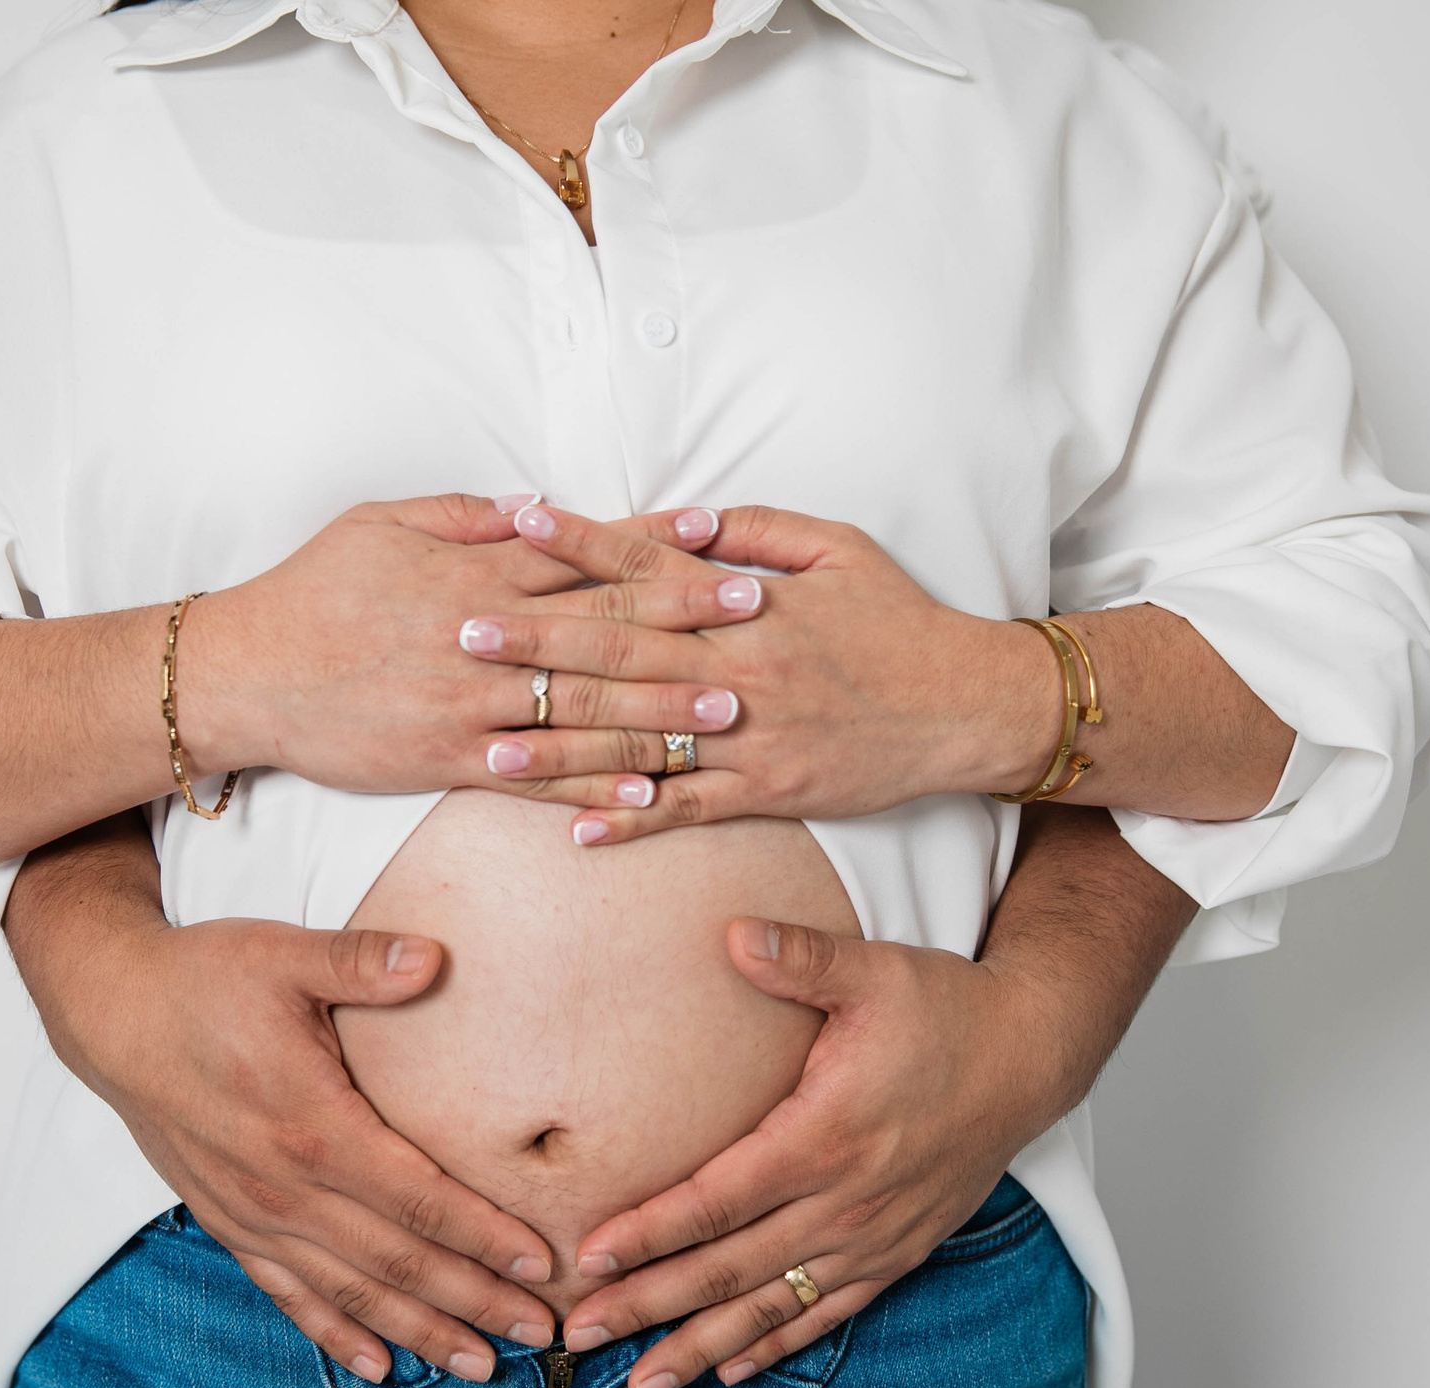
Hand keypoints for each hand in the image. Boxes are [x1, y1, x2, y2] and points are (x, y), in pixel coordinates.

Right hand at [17, 824, 567, 1381]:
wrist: (113, 1013)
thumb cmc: (205, 979)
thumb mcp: (284, 955)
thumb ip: (361, 962)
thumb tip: (434, 955)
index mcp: (312, 1126)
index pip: (418, 1199)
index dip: (483, 1236)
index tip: (540, 1263)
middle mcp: (283, 1187)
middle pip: (396, 1263)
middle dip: (474, 1301)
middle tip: (541, 1333)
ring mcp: (253, 1215)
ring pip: (350, 1294)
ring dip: (420, 1332)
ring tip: (481, 1366)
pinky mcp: (230, 1224)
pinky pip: (289, 1295)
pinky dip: (336, 1335)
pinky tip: (379, 1367)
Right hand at [191, 495, 760, 800]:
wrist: (246, 674)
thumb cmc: (313, 591)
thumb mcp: (383, 523)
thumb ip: (466, 516)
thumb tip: (538, 506)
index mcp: (473, 572)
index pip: (581, 554)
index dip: (653, 546)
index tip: (716, 535)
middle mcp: (482, 638)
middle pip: (601, 629)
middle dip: (687, 621)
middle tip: (758, 617)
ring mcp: (470, 706)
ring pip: (581, 709)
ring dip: (661, 711)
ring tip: (731, 709)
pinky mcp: (449, 761)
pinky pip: (537, 779)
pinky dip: (594, 786)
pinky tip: (650, 792)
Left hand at [450, 504, 1056, 842]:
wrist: (968, 708)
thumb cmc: (901, 621)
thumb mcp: (839, 548)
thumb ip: (755, 529)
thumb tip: (680, 515)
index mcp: (752, 605)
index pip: (651, 566)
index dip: (583, 544)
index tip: (518, 523)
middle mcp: (743, 670)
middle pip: (623, 654)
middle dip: (538, 645)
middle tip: (461, 634)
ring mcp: (752, 737)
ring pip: (642, 742)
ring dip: (561, 747)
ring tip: (488, 745)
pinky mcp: (768, 791)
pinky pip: (688, 810)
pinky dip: (631, 820)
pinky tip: (572, 830)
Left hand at [556, 915, 1097, 1387]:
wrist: (1031, 1055)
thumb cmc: (945, 1010)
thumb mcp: (873, 972)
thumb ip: (799, 957)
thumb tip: (731, 932)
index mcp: (825, 1137)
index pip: (717, 1199)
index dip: (650, 1232)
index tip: (589, 1257)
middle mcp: (847, 1202)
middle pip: (730, 1267)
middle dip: (651, 1305)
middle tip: (581, 1333)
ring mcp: (874, 1236)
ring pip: (773, 1306)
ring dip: (702, 1347)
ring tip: (640, 1385)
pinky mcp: (899, 1252)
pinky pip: (827, 1312)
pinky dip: (776, 1344)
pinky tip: (730, 1371)